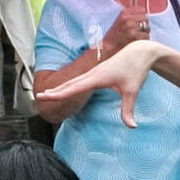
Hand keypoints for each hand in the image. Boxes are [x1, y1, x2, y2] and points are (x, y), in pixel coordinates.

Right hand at [39, 40, 161, 127]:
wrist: (140, 52)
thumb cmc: (137, 70)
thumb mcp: (133, 91)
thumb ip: (128, 110)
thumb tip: (132, 127)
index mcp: (97, 77)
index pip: (74, 88)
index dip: (59, 93)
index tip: (44, 95)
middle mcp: (92, 74)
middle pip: (69, 84)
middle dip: (54, 91)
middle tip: (38, 97)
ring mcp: (94, 73)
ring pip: (73, 82)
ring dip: (60, 88)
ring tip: (47, 94)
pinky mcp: (97, 73)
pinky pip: (80, 81)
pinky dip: (70, 85)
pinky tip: (65, 89)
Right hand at [105, 4, 153, 53]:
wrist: (108, 47)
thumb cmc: (114, 35)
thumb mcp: (119, 20)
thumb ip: (130, 15)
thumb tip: (144, 12)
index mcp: (124, 13)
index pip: (142, 9)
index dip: (143, 15)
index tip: (142, 20)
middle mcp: (128, 19)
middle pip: (146, 18)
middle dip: (145, 24)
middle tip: (140, 29)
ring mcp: (132, 28)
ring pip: (147, 28)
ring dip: (145, 33)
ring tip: (138, 37)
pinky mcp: (135, 37)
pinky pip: (146, 37)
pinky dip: (144, 40)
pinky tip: (138, 42)